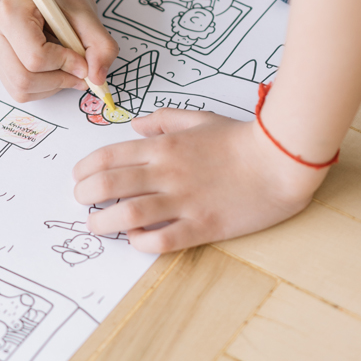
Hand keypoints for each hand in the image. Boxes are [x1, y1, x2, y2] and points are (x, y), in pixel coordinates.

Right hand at [0, 0, 118, 101]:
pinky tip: (54, 68)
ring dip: (52, 86)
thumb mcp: (88, 15)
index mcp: (11, 12)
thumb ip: (100, 45)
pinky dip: (43, 87)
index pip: (35, 56)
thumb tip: (97, 78)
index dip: (64, 64)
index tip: (83, 61)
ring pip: (20, 89)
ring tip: (67, 67)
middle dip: (58, 81)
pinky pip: (19, 90)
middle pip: (23, 79)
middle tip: (80, 72)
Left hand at [73, 108, 324, 252]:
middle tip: (82, 201)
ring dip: (102, 222)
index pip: (108, 156)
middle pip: (108, 185)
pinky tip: (136, 239)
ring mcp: (184, 201)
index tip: (78, 177)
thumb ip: (164, 120)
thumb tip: (136, 126)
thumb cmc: (242, 138)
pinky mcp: (202, 226)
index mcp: (164, 146)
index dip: (85, 169)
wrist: (282, 159)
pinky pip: (161, 240)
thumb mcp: (199, 118)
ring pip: (127, 214)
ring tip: (96, 225)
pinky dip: (141, 242)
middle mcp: (167, 173)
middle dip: (85, 194)